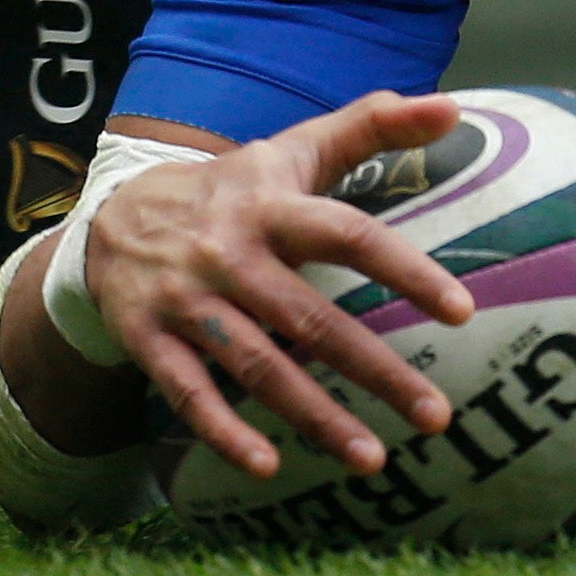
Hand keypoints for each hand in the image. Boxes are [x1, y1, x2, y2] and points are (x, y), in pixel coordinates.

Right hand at [83, 89, 480, 481]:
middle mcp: (230, 257)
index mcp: (273, 208)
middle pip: (311, 321)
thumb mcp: (297, 147)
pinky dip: (225, 433)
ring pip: (258, 368)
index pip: (349, 236)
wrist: (114, 213)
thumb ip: (374, 122)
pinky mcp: (148, 341)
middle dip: (377, 372)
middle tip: (437, 417)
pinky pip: (188, 395)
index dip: (405, 270)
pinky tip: (269, 468)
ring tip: (373, 459)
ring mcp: (187, 303)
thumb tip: (453, 107)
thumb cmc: (235, 188)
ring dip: (315, 418)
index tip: (461, 309)